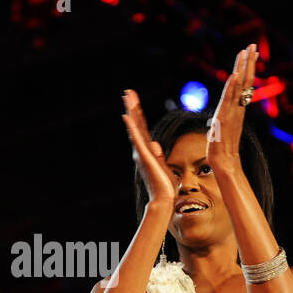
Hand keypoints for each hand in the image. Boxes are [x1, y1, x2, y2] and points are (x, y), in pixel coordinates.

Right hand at [122, 90, 175, 209]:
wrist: (163, 200)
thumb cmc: (165, 187)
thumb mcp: (164, 167)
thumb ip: (159, 156)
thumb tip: (156, 145)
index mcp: (148, 151)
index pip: (142, 129)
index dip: (139, 115)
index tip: (135, 101)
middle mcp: (142, 150)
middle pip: (137, 124)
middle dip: (133, 107)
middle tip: (128, 92)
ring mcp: (141, 153)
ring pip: (135, 128)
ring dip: (131, 111)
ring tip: (127, 96)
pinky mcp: (144, 156)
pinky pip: (136, 139)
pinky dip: (131, 127)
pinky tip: (126, 116)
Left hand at [207, 44, 257, 177]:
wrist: (223, 162)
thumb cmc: (222, 149)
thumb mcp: (223, 128)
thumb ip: (226, 119)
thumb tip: (222, 115)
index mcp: (237, 109)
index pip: (244, 85)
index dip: (246, 69)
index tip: (250, 53)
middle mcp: (237, 108)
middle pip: (245, 81)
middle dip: (248, 63)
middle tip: (252, 46)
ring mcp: (232, 112)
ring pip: (239, 87)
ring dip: (242, 68)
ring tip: (246, 51)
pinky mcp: (225, 118)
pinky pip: (229, 100)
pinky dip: (232, 87)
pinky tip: (235, 75)